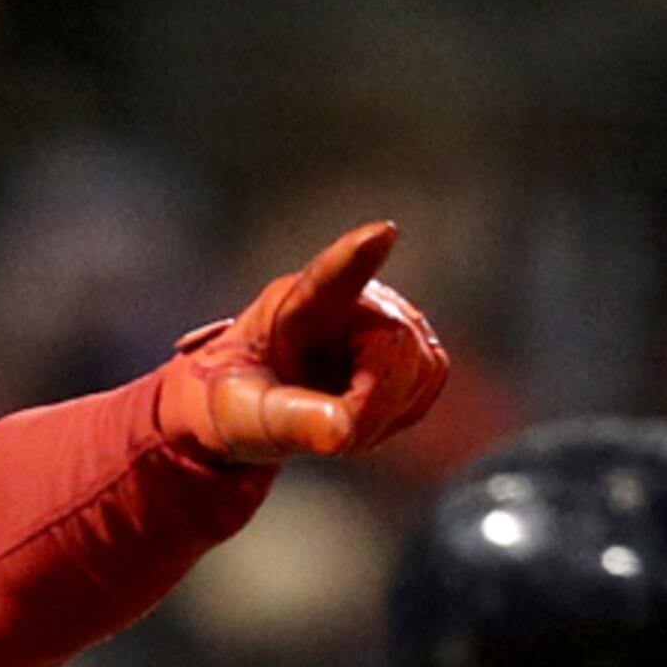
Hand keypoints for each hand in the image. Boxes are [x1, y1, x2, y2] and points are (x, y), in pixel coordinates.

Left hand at [155, 221, 448, 464]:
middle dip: (372, 404)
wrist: (253, 406)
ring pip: (422, 369)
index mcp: (296, 306)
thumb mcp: (245, 418)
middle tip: (332, 432)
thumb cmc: (238, 402)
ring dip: (382, 414)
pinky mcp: (415, 346)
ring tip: (332, 414)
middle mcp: (353, 299)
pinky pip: (428, 387)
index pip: (330, 277)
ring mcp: (391, 318)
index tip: (382, 234)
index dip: (356, 257)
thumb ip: (292, 421)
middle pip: (397, 348)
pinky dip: (396, 415)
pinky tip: (358, 412)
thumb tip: (346, 431)